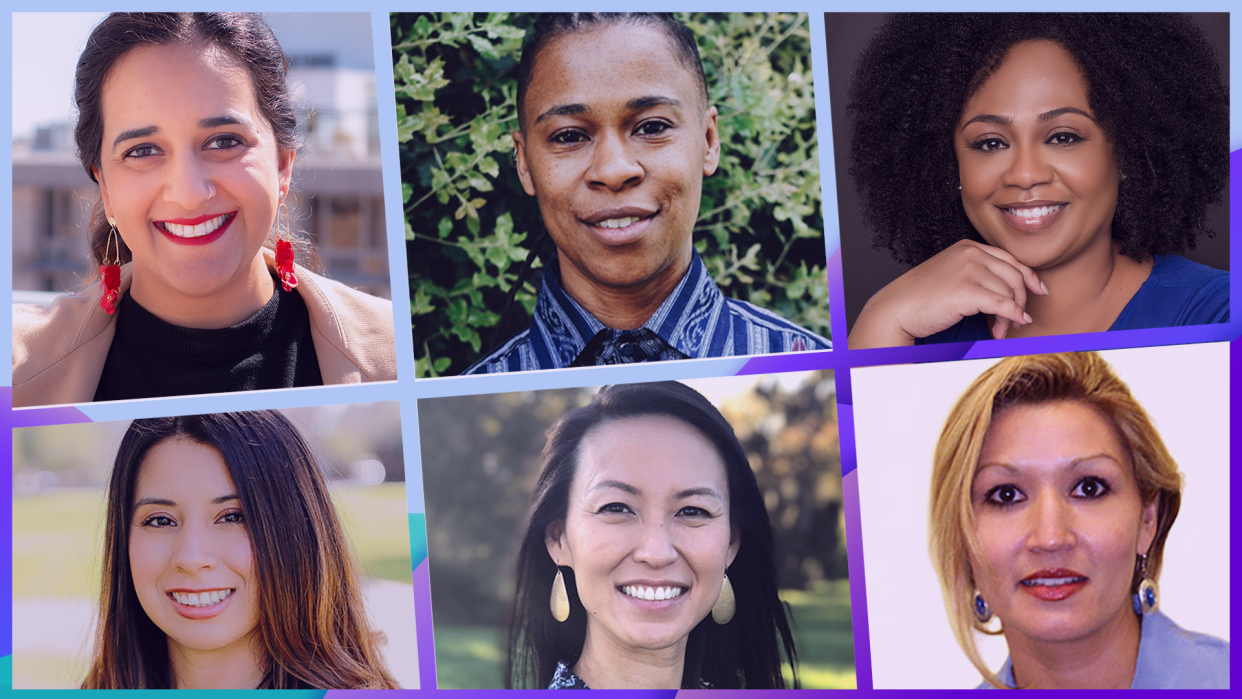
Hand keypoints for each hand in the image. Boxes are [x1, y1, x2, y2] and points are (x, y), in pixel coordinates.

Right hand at [850, 240, 1047, 347]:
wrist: (897, 309)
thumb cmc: (920, 298)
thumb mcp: (952, 276)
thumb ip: (978, 275)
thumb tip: (1010, 293)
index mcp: (967, 247)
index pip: (1010, 259)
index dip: (1028, 276)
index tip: (1038, 291)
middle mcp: (971, 253)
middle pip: (1014, 275)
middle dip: (1022, 299)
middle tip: (1018, 319)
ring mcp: (969, 269)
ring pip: (1010, 292)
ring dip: (1011, 315)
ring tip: (1000, 330)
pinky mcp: (967, 290)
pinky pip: (1003, 304)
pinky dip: (1012, 316)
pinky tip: (1010, 326)